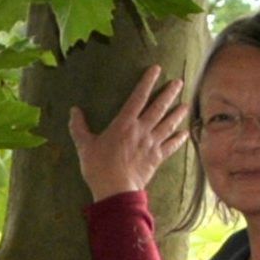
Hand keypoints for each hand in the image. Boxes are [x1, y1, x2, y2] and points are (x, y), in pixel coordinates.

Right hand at [68, 68, 190, 204]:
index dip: (147, 82)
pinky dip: (179, 139)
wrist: (116, 190)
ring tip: (186, 104)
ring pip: (168, 124)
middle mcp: (141, 130)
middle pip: (159, 107)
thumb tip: (73, 111)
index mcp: (124, 124)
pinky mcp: (157, 157)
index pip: (138, 97)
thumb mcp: (84, 146)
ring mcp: (151, 143)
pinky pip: (171, 145)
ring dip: (178, 113)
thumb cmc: (98, 167)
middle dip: (169, 93)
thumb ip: (79, 127)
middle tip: (179, 82)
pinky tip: (185, 133)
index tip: (156, 69)